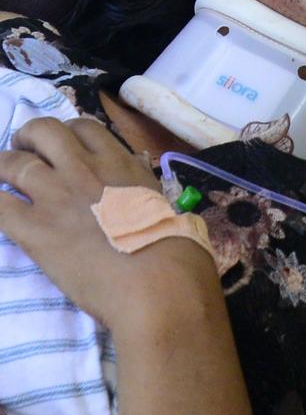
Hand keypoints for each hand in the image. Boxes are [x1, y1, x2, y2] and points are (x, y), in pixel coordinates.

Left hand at [0, 118, 218, 329]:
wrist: (158, 287)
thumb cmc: (179, 254)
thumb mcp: (168, 207)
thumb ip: (144, 192)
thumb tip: (139, 191)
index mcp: (121, 164)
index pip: (85, 128)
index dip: (68, 134)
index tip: (64, 150)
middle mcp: (86, 170)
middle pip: (43, 131)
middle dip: (28, 138)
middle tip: (26, 153)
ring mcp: (57, 196)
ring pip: (12, 162)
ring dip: (4, 166)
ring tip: (3, 178)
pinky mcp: (35, 230)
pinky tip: (0, 207)